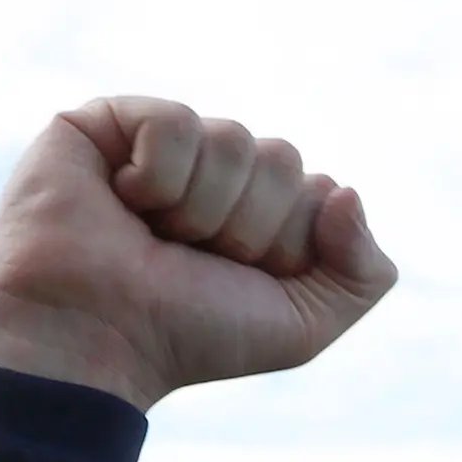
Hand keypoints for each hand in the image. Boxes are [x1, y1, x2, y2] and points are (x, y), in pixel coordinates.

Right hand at [0, 98, 396, 409]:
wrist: (97, 338)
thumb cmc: (190, 336)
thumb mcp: (303, 326)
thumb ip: (363, 272)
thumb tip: (345, 190)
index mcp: (260, 214)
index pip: (320, 191)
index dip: (292, 244)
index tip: (240, 280)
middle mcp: (214, 176)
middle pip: (283, 159)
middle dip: (250, 226)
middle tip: (192, 260)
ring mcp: (160, 146)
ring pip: (235, 139)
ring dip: (203, 209)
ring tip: (153, 237)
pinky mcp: (106, 122)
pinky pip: (176, 122)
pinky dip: (158, 177)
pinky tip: (121, 202)